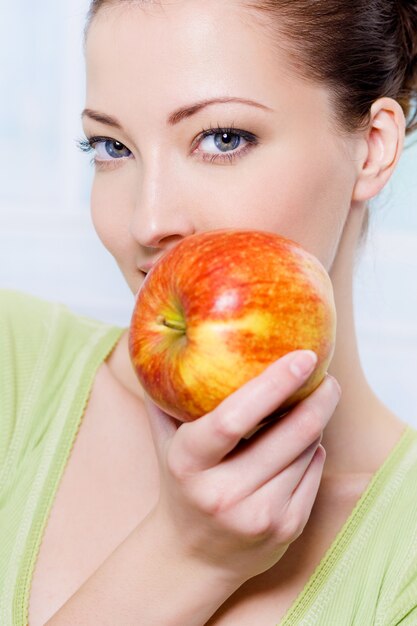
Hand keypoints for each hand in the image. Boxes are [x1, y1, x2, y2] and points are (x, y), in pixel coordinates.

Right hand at [144, 350, 340, 585]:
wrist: (192, 557)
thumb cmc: (181, 486)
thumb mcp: (165, 444)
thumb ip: (164, 399)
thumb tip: (163, 347)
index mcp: (189, 463)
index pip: (234, 418)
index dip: (274, 383)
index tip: (303, 356)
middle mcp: (223, 493)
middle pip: (291, 434)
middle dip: (320, 398)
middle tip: (329, 377)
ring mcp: (258, 516)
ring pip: (308, 451)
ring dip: (314, 424)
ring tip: (307, 410)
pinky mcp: (286, 530)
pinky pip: (315, 474)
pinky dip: (314, 452)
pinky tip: (301, 446)